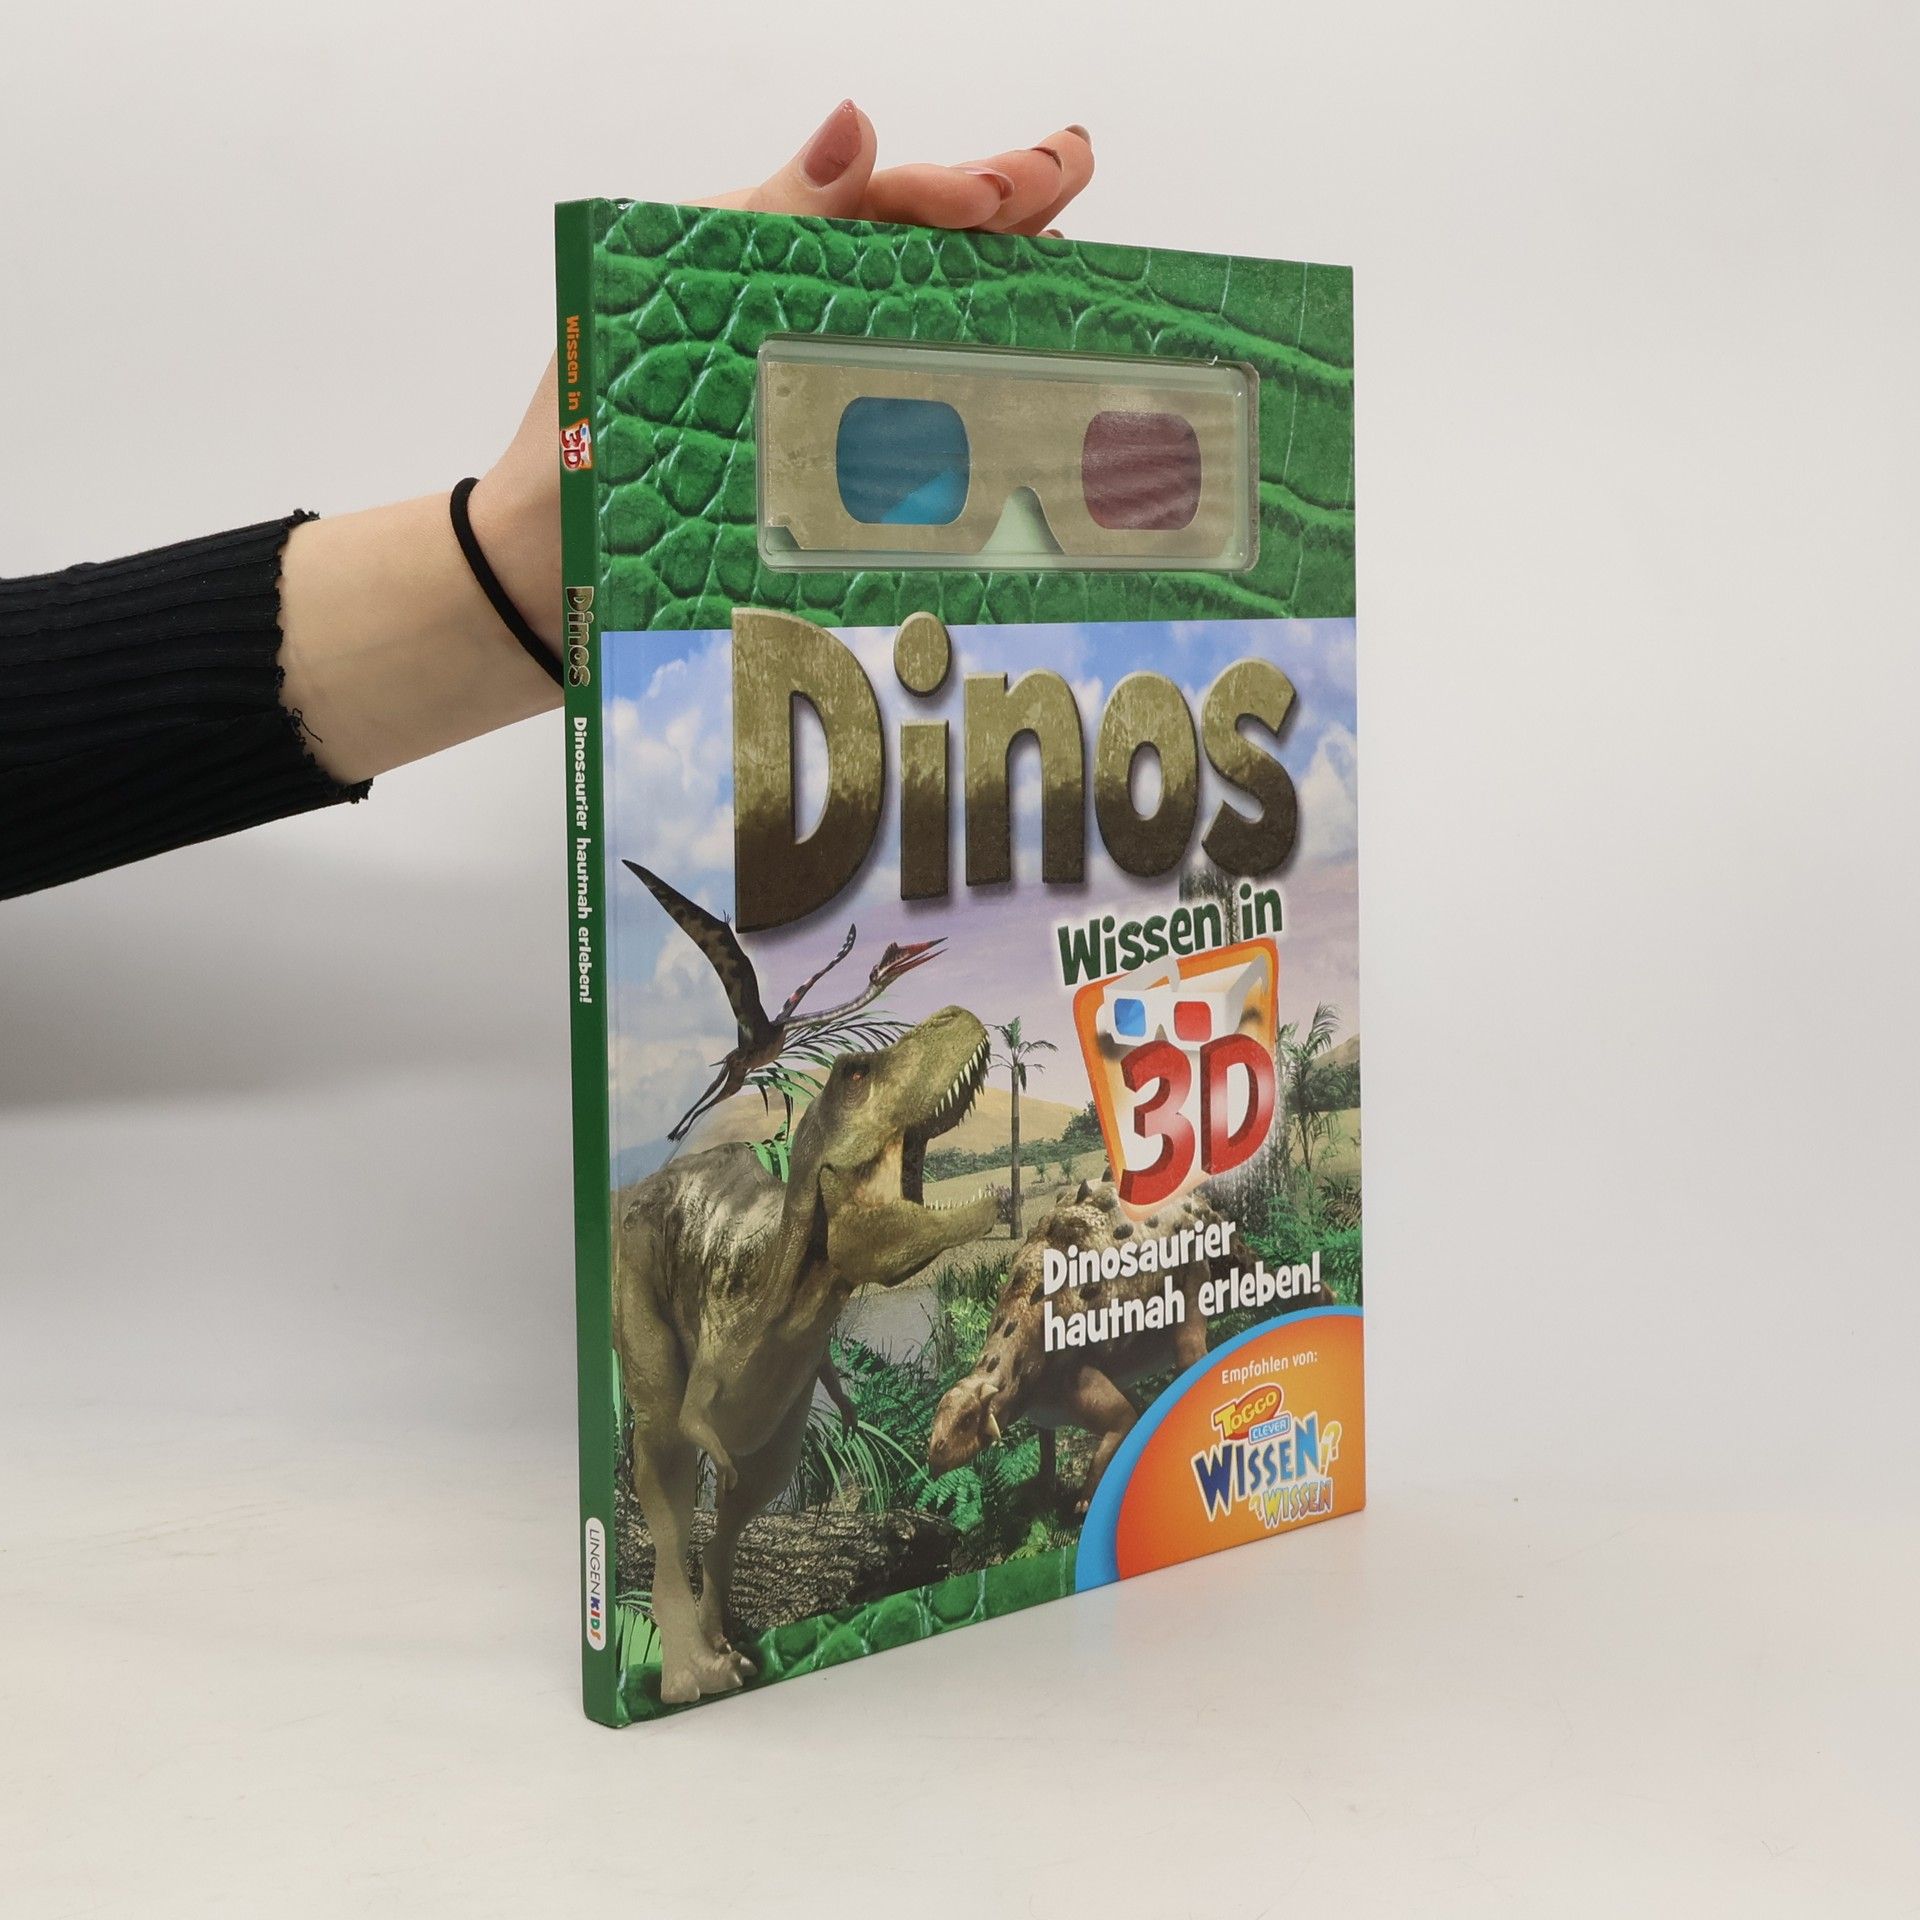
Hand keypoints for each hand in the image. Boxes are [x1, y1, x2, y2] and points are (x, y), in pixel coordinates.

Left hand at [470, 104, 1096, 653]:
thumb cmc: (587, 444)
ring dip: (1006, 298)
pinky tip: (1031, 395)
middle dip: (1005, 214)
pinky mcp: (830, 484)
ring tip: (1070, 262)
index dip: (963, 184)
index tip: (1022, 185)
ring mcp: (822, 404)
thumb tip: (856, 122)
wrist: (553, 584)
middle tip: (1074, 175)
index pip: (883, 202)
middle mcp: (805, 326)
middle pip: (925, 256)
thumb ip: (770, 220)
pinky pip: (920, 434)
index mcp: (765, 263)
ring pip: (934, 335)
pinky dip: (978, 405)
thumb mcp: (671, 305)